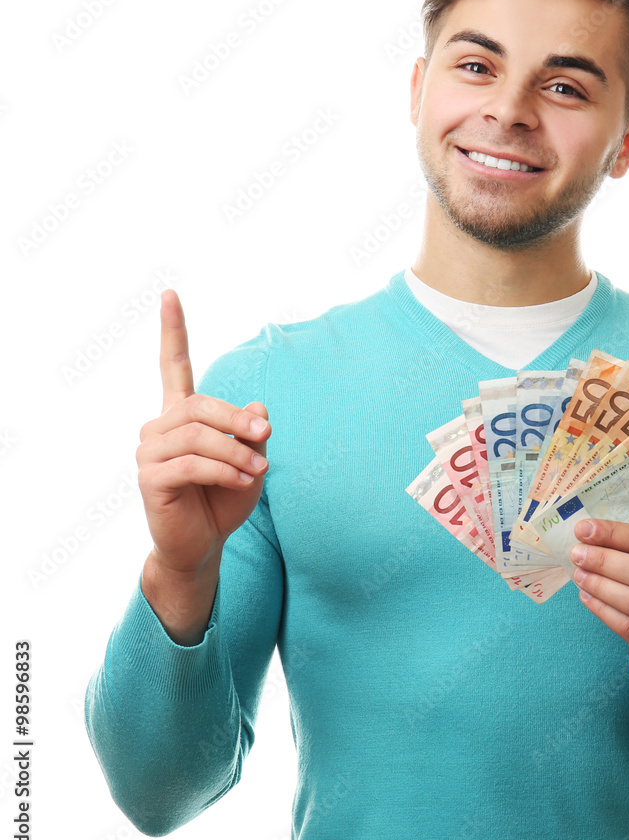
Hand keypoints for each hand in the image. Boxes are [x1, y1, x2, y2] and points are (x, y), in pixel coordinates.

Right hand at [135, 290, 269, 640]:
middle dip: (236, 420)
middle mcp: (159, 428)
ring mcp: (150, 453)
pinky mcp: (151, 479)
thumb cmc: (225, 499)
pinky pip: (192, 465)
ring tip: (258, 469)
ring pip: (197, 436)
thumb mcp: (250, 460)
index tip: (169, 294)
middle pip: (198, 406)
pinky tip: (245, 480)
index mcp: (181, 416)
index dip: (172, 330)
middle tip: (266, 437)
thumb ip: (252, 433)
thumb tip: (259, 408)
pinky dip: (224, 470)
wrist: (202, 545)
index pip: (172, 365)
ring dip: (235, 451)